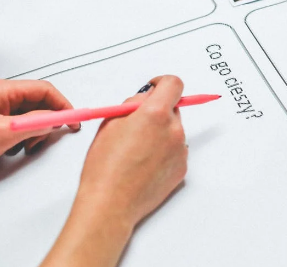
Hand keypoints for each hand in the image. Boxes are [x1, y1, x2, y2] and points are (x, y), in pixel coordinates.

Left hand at [0, 79, 76, 189]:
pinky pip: (18, 124)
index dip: (62, 105)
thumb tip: (57, 118)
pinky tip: (13, 149)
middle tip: (45, 139)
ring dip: (33, 132)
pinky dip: (22, 137)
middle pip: (38, 102)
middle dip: (46, 121)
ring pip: (29, 115)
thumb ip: (35, 123)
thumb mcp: (4, 134)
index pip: (44, 89)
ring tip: (24, 147)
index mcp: (1, 90)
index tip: (74, 120)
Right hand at [76, 75, 187, 228]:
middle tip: (136, 125)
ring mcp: (180, 150)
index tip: (154, 87)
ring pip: (173, 130)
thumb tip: (145, 98)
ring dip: (160, 133)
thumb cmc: (104, 167)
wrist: (111, 203)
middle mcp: (173, 130)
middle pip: (173, 108)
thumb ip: (132, 105)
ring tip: (136, 151)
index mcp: (155, 114)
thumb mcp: (110, 123)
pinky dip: (164, 152)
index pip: (174, 84)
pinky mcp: (182, 168)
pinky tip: (144, 164)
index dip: (163, 83)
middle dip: (157, 111)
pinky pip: (175, 150)